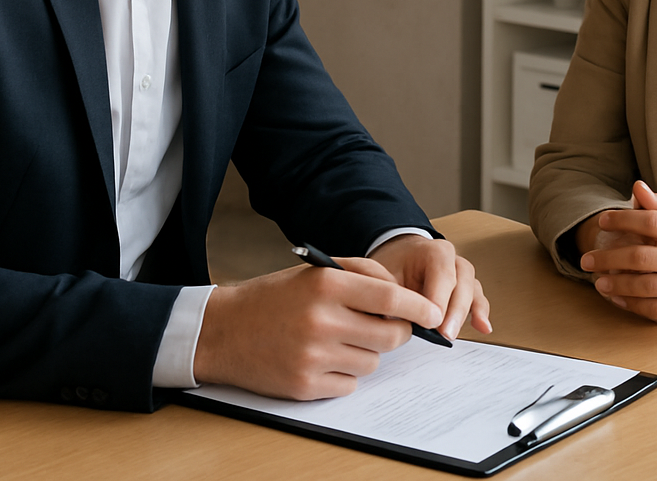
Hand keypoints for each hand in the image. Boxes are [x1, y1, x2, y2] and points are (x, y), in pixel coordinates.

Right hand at [194, 255, 442, 399]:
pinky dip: (344, 374)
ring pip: (372, 361)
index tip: (434, 312)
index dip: (418, 306)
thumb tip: (404, 298)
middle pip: (390, 335)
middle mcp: (321, 319)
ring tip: (339, 339)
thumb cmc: (274, 297)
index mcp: (326, 284)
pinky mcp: (304, 385)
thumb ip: (361, 276)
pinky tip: (322, 359)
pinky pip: (349, 385)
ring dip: (366, 352)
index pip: (389, 297)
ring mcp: (313, 356)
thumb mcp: (316, 272)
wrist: (223, 330)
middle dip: (397, 332)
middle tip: (386, 327)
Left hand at [370, 234, 491, 339]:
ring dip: (467, 314)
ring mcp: (461, 274)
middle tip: (445, 333)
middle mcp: (453, 260)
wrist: (401, 257)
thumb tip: (391, 315)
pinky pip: (478, 299)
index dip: (439, 298)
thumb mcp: (385, 271)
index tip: (431, 320)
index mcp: (434, 251)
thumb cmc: (394, 264)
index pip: (443, 273)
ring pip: (472, 290)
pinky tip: (483, 327)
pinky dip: (480, 313)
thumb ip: (389, 290)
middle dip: (455, 310)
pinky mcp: (466, 290)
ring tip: (457, 333)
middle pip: (462, 282)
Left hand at [578, 181, 656, 323]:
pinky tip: (617, 298)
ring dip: (616, 284)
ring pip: (644, 286)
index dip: (623, 219)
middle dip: (608, 257)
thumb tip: (636, 186)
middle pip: (641, 256)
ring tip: (597, 281)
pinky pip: (654, 309)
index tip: (602, 220)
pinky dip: (632, 305)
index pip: (651, 222)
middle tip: (586, 259)